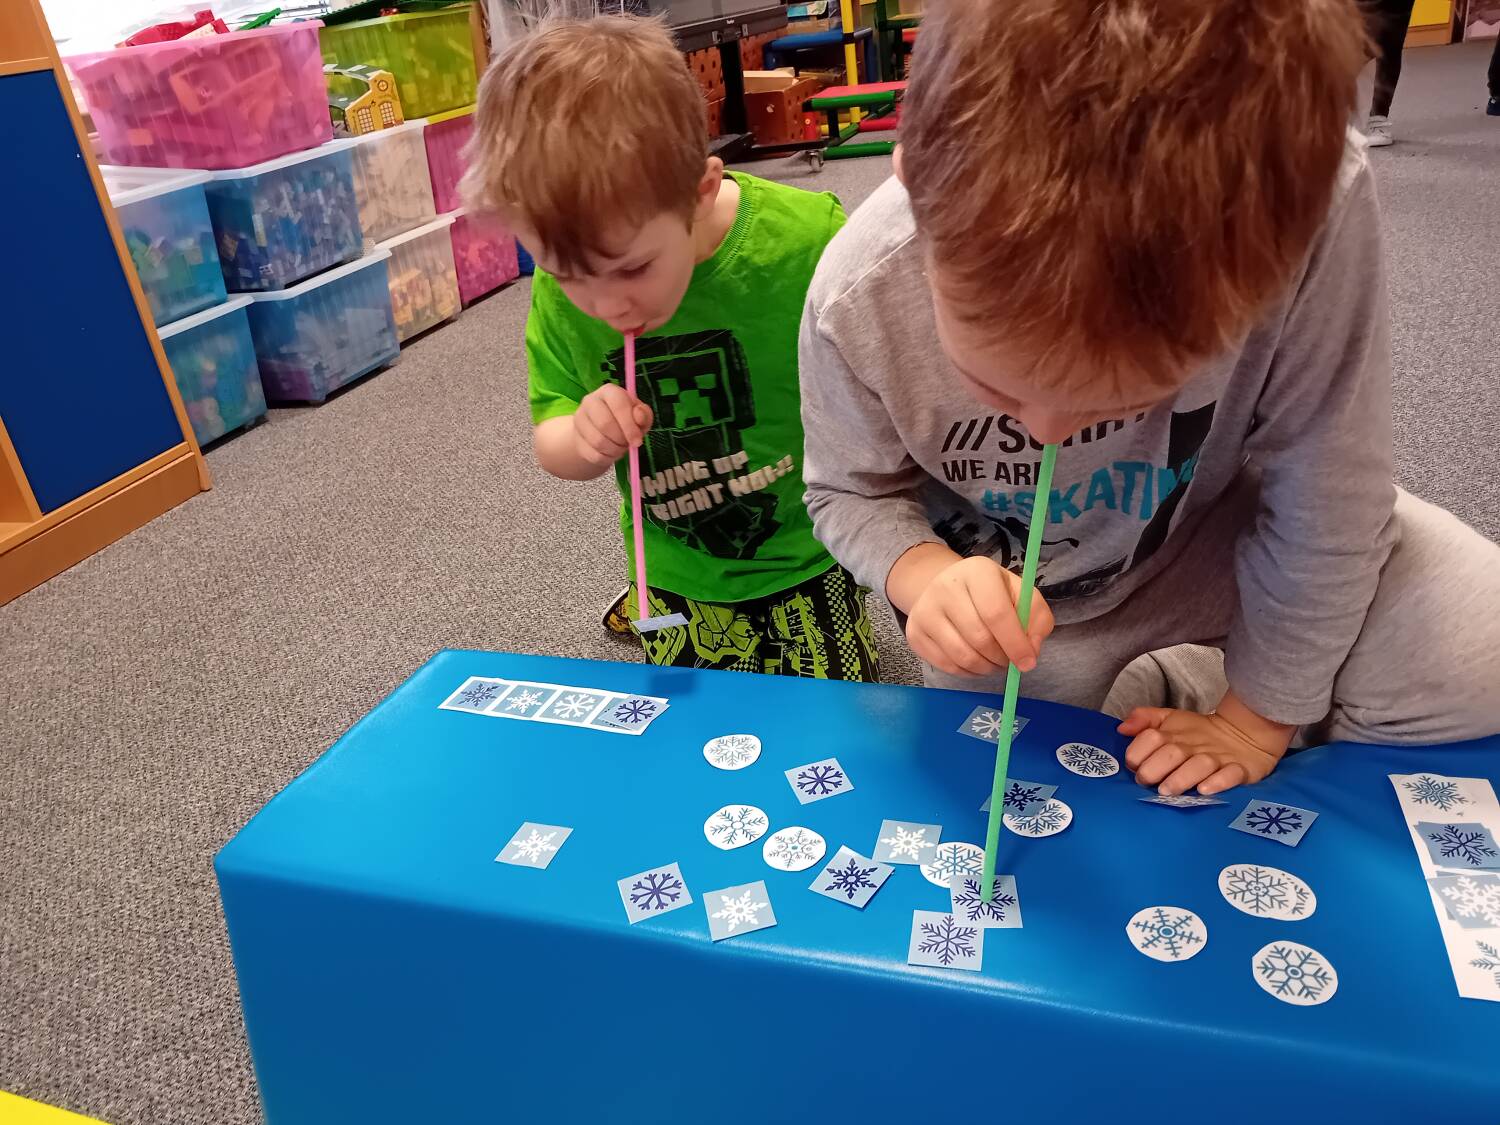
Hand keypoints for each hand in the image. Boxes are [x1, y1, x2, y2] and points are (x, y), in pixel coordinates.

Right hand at [572, 384, 652, 467]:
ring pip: (598, 441)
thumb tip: (639, 416)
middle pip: (605, 423)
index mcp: (610, 391)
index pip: (618, 404)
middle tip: (628, 444)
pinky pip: (592, 453)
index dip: (629, 425)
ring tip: (620, 448)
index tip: (637, 441)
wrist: (603, 430)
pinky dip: (606, 458)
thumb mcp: (640, 416)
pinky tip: (610, 452)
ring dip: (614, 450)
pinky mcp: (576, 437)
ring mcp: (580, 418)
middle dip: (621, 439)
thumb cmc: (625, 420)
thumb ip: (644, 415)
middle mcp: (591, 401)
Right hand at [905, 556, 1053, 677]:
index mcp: (977, 571)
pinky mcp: (915, 633)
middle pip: (980, 638)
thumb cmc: (991, 593)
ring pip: (963, 656)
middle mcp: (945, 587)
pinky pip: (947, 666)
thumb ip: (1036, 619)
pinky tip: (976, 662)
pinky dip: (968, 672)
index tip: (1028, 663)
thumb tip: (1030, 651)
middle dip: (1001, 658)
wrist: (946, 587)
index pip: (996, 613)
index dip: (1015, 643)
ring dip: (986, 668)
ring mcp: (925, 611)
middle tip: (1010, 661)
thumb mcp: (1020, 594)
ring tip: (994, 661)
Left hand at [1119, 704, 1291, 795]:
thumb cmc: (1197, 732)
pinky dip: (1218, 782)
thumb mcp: (1169, 720)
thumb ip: (1144, 719)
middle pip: (1172, 754)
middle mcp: (1194, 745)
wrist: (1244, 733)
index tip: (1133, 766)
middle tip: (1146, 783)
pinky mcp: (1240, 769)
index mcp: (1174, 733)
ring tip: (1167, 790)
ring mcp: (1218, 757)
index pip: (1152, 738)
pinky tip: (1204, 790)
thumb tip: (1121, 728)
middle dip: (1154, 768)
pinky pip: (1230, 775)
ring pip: (1199, 766)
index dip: (1138, 752)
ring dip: (1180, 778)